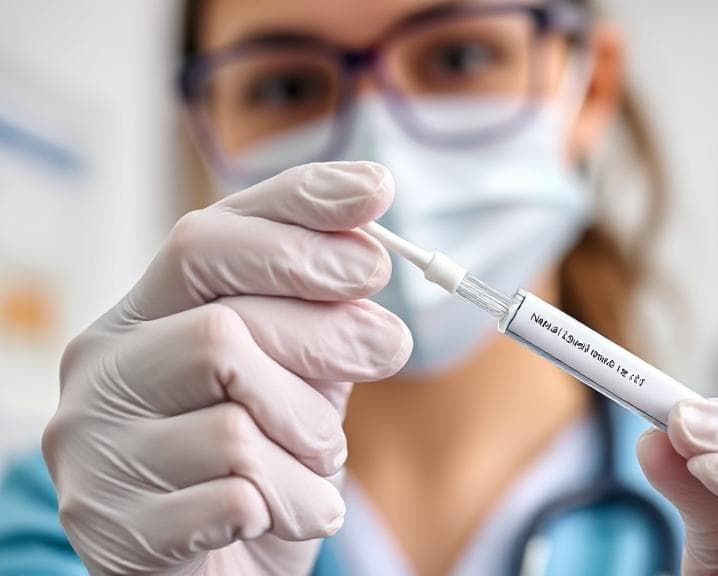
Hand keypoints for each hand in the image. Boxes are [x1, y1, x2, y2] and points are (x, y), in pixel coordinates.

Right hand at [43, 162, 411, 574]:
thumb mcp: (297, 381)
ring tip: (313, 465)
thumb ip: (319, 324)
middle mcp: (102, 369)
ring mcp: (96, 450)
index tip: (376, 193)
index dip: (297, 210)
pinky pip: (238, 495)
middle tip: (387, 347)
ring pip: (237, 418)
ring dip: (310, 442)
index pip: (209, 237)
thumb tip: (365, 256)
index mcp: (142, 316)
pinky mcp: (114, 528)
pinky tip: (286, 514)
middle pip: (224, 322)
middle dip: (326, 335)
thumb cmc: (257, 468)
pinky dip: (294, 504)